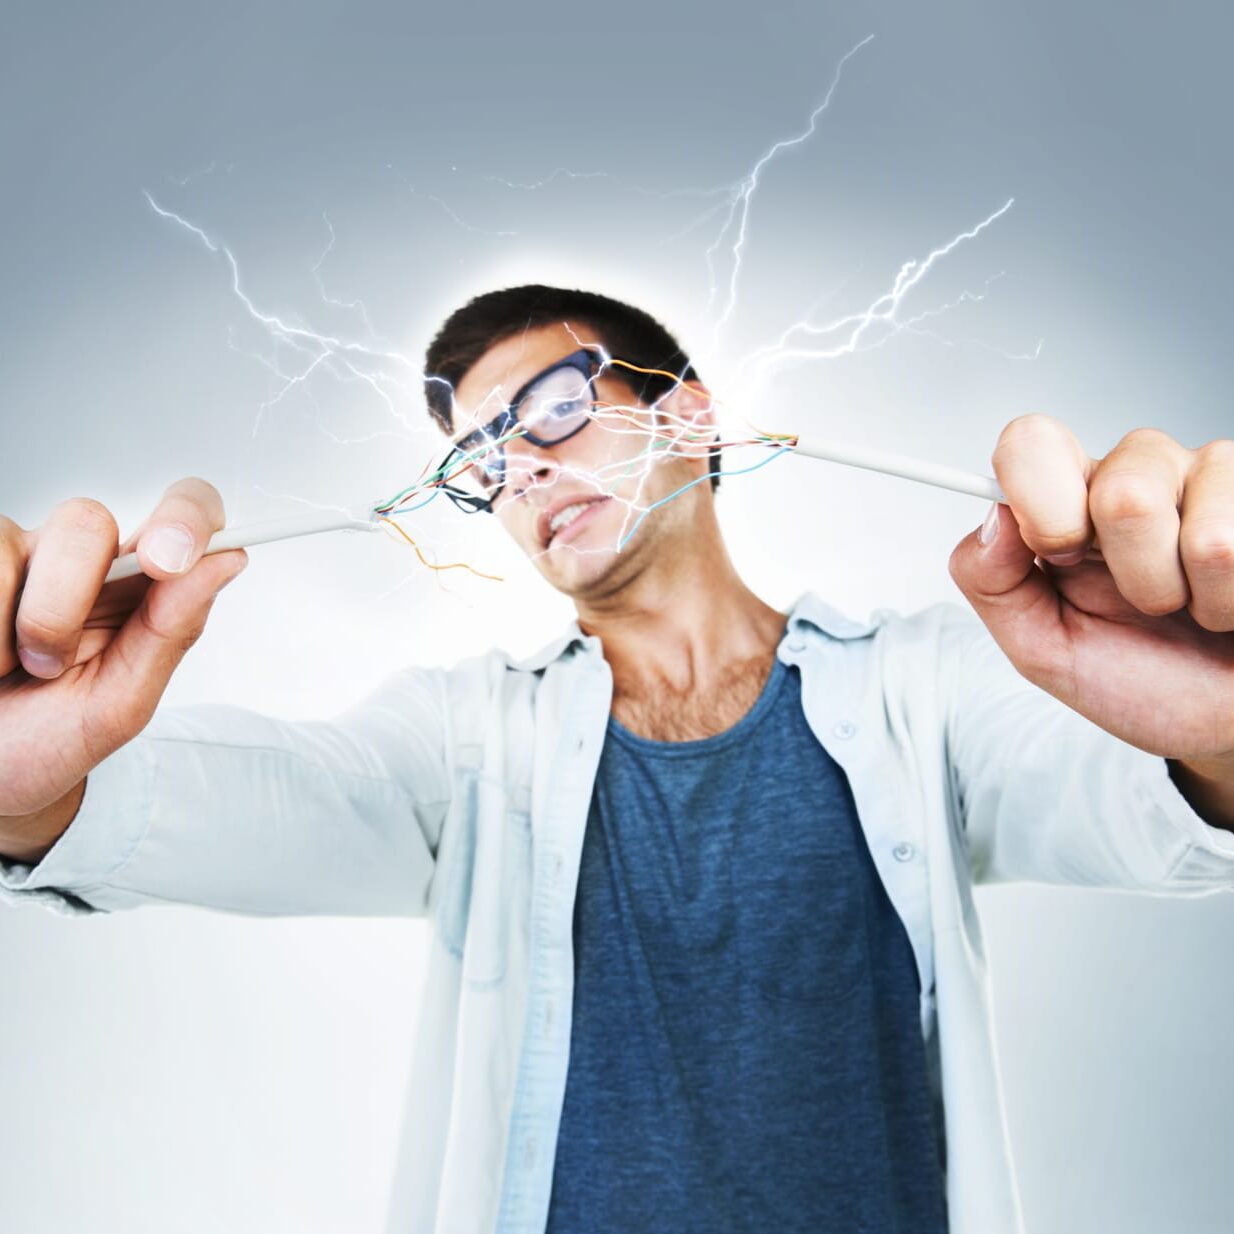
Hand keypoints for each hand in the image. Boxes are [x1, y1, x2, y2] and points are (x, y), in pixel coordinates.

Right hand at [0, 478, 246, 820]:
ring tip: (8, 668)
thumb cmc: (48, 740)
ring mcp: (21, 555)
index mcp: (141, 589)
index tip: (165, 561)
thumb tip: (227, 561)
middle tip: (49, 665)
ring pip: (18, 541)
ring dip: (14, 625)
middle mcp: (84, 561)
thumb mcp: (119, 703)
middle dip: (64, 603)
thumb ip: (173, 629)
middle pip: (89, 522)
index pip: (185, 516)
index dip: (184, 519)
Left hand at [948, 415, 1233, 783]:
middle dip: (1133, 577)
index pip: (1030, 444)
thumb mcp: (1043, 646)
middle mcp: (1135, 472)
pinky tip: (1230, 601)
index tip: (1059, 556)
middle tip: (1144, 603)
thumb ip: (991, 583)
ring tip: (1194, 606)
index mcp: (1068, 501)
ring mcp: (1208, 475)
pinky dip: (1229, 601)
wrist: (1216, 716)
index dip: (1042, 504)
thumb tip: (993, 518)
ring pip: (1194, 528)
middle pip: (1121, 493)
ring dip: (1188, 594)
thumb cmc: (1138, 678)